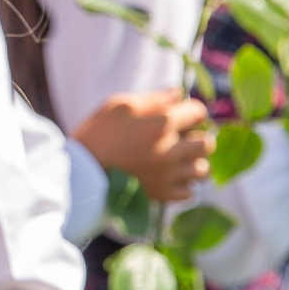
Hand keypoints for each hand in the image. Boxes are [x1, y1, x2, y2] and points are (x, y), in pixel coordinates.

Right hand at [74, 89, 212, 202]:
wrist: (80, 174)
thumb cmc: (97, 134)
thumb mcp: (118, 105)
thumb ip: (152, 98)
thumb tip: (178, 94)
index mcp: (162, 123)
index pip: (199, 112)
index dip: (191, 111)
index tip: (180, 114)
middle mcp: (171, 150)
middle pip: (207, 144)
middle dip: (198, 138)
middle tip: (181, 138)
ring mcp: (168, 175)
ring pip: (202, 170)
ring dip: (193, 163)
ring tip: (176, 160)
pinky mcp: (162, 195)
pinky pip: (190, 192)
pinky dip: (184, 184)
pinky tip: (169, 177)